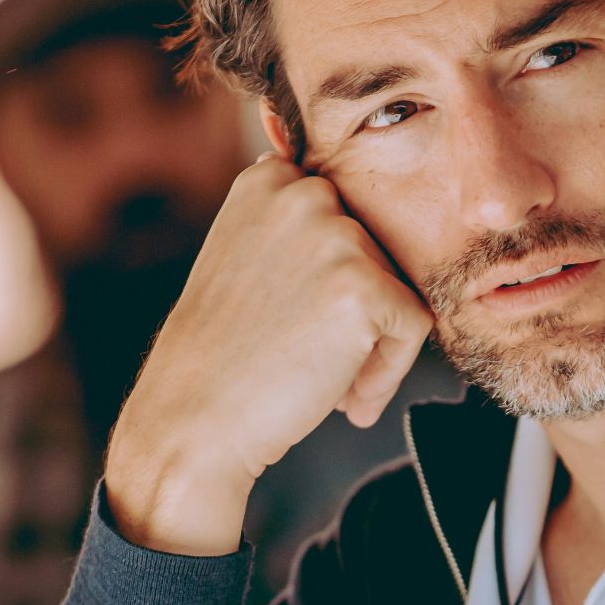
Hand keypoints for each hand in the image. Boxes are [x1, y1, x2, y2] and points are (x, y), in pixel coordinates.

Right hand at [105, 153, 431, 554]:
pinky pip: (414, 326)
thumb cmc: (220, 354)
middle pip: (378, 254)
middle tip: (311, 359)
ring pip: (399, 290)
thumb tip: (341, 215)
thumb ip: (293, 228)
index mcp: (270, 181)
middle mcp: (304, 193)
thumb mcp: (242, 259)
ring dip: (373, 345)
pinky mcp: (365, 286)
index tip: (299, 320)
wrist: (190, 424)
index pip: (347, 218)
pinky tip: (345, 402)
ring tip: (326, 383)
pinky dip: (389, 371)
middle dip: (357, 314)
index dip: (333, 280)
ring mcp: (336, 236)